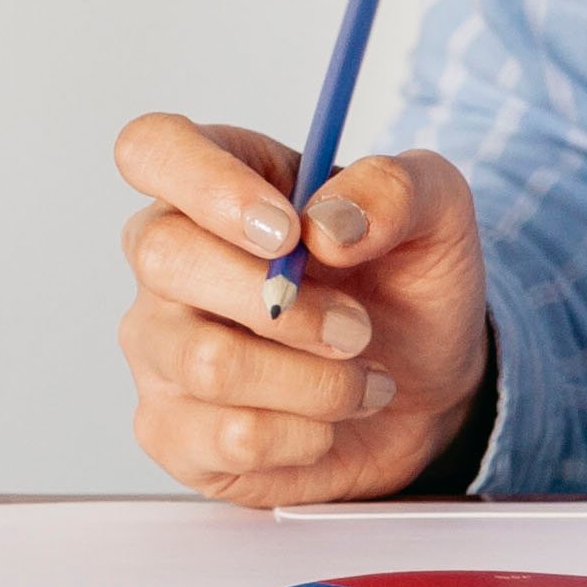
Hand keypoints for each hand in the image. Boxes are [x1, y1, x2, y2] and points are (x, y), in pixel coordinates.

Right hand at [114, 112, 489, 501]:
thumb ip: (394, 190)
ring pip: (207, 362)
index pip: (151, 148)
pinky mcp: (173, 431)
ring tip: (364, 379)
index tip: (287, 231)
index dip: (207, 184)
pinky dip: (307, 435)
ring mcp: (160, 347)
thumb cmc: (405, 287)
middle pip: (164, 257)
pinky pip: (229, 438)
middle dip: (287, 304)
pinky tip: (328, 423)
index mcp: (217, 182)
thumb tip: (327, 223)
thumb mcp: (436, 214)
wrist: (422, 393)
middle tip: (359, 327)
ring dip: (316, 382)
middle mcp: (167, 260)